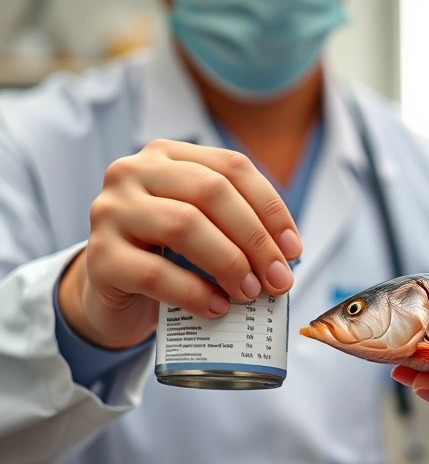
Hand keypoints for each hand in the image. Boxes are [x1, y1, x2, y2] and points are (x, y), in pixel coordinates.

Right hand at [59, 139, 302, 349]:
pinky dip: (194, 292)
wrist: (111, 291)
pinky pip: (155, 272)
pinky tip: (216, 307)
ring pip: (183, 225)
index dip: (271, 208)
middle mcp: (133, 172)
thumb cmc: (168, 254)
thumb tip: (286, 256)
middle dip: (255, 239)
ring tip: (250, 292)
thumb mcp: (205, 229)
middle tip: (278, 279)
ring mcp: (110, 211)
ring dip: (229, 263)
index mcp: (167, 155)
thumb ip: (239, 229)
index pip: (232, 168)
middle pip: (211, 192)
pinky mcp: (99, 256)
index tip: (293, 248)